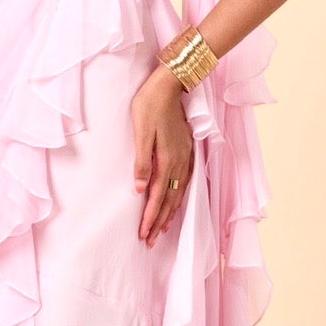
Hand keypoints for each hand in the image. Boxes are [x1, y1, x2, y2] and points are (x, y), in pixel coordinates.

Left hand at [131, 63, 193, 246]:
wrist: (170, 84)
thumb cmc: (150, 104)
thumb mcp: (140, 131)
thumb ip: (142, 162)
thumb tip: (140, 190)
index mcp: (166, 159)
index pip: (157, 197)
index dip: (150, 218)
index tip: (143, 235)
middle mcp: (179, 162)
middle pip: (169, 199)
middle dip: (159, 222)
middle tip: (149, 241)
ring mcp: (185, 156)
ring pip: (179, 192)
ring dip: (170, 213)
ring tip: (162, 229)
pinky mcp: (186, 149)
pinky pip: (185, 181)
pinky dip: (179, 196)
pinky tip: (176, 201)